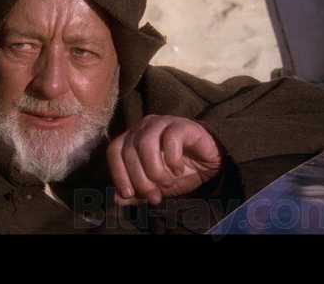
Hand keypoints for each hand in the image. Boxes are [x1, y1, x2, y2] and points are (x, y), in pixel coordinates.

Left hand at [107, 115, 222, 205]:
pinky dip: (172, 159)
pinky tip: (178, 170)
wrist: (209, 163)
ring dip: (154, 170)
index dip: (118, 174)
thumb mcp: (156, 187)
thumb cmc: (178, 172)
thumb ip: (137, 192)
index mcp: (131, 139)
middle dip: (140, 179)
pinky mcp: (181, 124)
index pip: (114, 152)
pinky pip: (170, 139)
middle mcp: (142, 128)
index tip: (128, 194)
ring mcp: (161, 123)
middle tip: (154, 197)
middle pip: (130, 151)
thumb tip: (118, 199)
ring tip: (167, 184)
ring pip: (146, 144)